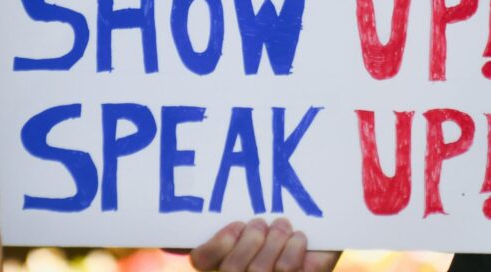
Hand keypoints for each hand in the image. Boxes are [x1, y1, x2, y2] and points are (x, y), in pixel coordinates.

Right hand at [190, 218, 340, 271]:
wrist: (319, 239)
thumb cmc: (278, 231)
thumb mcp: (251, 224)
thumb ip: (225, 230)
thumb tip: (171, 236)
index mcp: (225, 263)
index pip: (201, 260)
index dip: (217, 244)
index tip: (237, 225)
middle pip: (232, 267)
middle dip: (251, 238)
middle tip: (262, 222)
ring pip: (261, 269)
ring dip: (275, 238)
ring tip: (283, 225)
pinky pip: (289, 269)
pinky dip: (295, 247)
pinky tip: (299, 238)